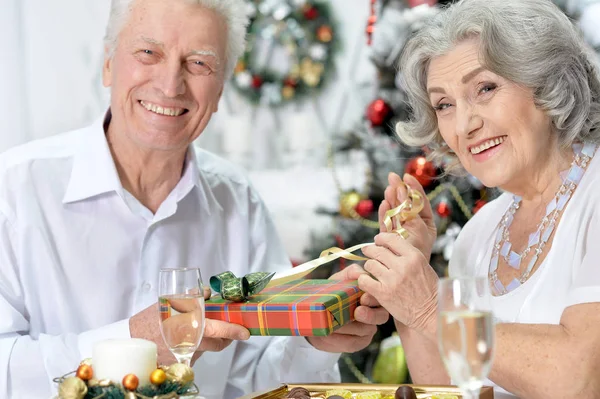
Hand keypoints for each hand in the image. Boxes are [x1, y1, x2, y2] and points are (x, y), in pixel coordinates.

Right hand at [130, 286, 249, 365]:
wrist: (132, 340)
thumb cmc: (150, 320)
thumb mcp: (170, 303)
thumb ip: (192, 298)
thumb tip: (208, 293)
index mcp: (189, 325)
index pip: (218, 329)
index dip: (234, 330)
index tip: (245, 332)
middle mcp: (190, 342)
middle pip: (219, 343)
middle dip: (227, 336)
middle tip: (230, 327)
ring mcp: (187, 355)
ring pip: (209, 349)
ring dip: (213, 340)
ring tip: (206, 329)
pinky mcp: (182, 363)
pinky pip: (197, 354)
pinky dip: (197, 346)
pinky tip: (188, 338)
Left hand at [306, 265, 388, 352]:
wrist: (316, 316)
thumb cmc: (332, 294)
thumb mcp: (339, 280)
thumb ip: (350, 273)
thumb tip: (359, 273)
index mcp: (372, 297)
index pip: (382, 297)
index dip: (374, 298)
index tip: (363, 297)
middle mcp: (375, 313)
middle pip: (382, 316)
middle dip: (370, 315)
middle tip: (358, 312)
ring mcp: (368, 329)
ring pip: (366, 330)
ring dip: (350, 327)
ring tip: (336, 324)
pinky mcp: (358, 343)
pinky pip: (354, 343)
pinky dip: (340, 339)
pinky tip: (329, 335)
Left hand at [358, 233, 437, 335]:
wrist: (432, 314)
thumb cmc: (430, 291)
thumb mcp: (424, 266)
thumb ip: (408, 255)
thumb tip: (390, 245)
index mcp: (414, 256)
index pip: (391, 238)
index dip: (381, 238)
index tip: (377, 240)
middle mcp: (403, 265)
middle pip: (377, 250)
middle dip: (370, 250)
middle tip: (367, 251)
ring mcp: (392, 279)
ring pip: (370, 264)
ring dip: (369, 266)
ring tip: (372, 270)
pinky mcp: (383, 293)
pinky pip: (364, 281)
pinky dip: (363, 280)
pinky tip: (368, 282)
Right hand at [380, 172, 436, 260]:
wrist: (407, 274)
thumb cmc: (417, 252)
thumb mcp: (418, 227)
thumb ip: (410, 209)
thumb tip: (403, 189)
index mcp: (426, 224)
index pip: (420, 201)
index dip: (413, 188)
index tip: (407, 176)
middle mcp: (413, 226)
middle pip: (405, 204)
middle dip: (399, 190)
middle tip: (392, 176)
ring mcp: (400, 232)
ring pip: (394, 211)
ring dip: (391, 198)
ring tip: (388, 188)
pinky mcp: (388, 238)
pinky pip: (386, 222)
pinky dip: (384, 213)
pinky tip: (384, 203)